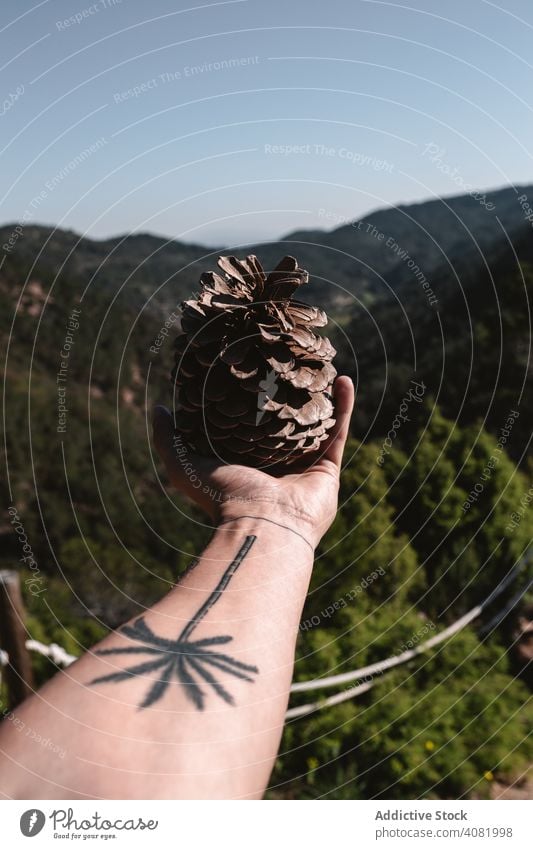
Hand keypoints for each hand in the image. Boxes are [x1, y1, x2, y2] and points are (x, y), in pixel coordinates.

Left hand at [153, 376, 354, 548]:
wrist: (263, 526)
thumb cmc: (223, 500)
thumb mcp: (184, 466)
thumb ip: (168, 440)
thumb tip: (158, 409)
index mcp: (245, 467)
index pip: (248, 430)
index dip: (249, 405)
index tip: (248, 376)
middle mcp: (276, 468)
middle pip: (284, 427)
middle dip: (288, 400)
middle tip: (287, 367)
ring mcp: (304, 469)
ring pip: (315, 426)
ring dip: (319, 399)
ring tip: (319, 369)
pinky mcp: (327, 469)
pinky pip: (338, 431)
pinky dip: (343, 406)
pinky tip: (343, 379)